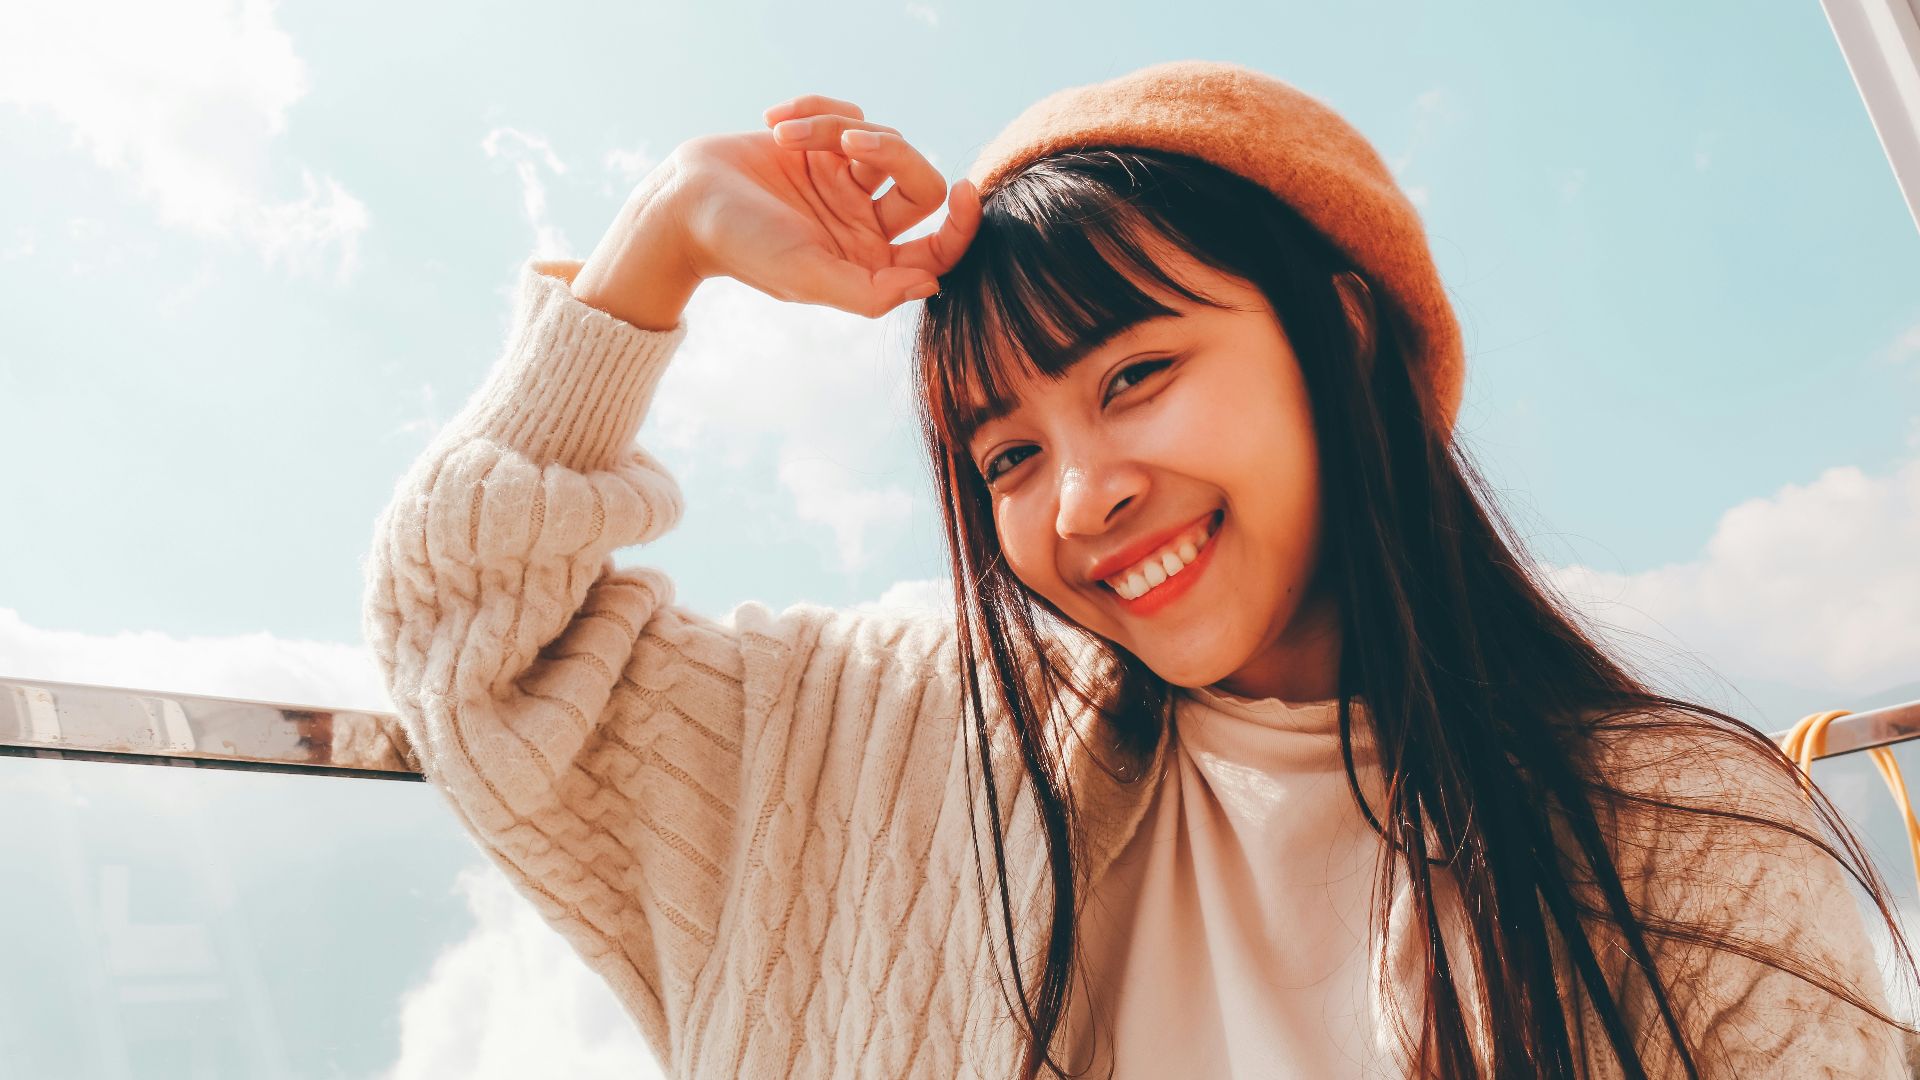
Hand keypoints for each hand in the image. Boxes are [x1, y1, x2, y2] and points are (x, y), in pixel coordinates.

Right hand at [668, 94, 981, 317]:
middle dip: (892, 153)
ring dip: (835, 128)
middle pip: (921, 182)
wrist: (685, 200)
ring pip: (882, 140)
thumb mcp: (807, 276)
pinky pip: (850, 113)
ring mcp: (846, 181)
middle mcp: (865, 222)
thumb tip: (931, 286)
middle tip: (849, 142)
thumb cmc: (743, 246)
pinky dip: (817, 110)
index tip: (966, 191)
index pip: (937, 249)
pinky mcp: (825, 144)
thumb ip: (869, 291)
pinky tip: (777, 121)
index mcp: (869, 262)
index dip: (963, 225)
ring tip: (784, 134)